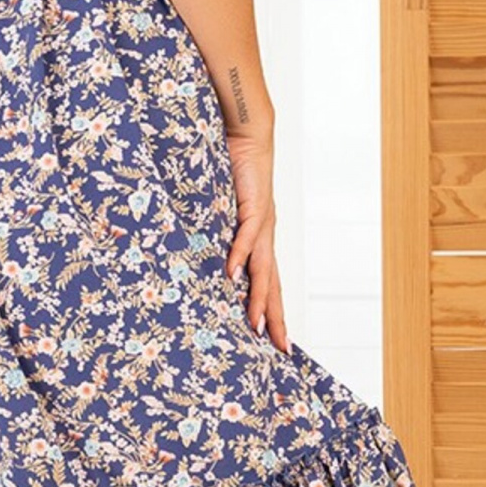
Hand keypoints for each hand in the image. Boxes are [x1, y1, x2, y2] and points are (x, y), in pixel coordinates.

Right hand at [224, 127, 288, 350]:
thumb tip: (206, 260)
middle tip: (279, 349)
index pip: (269, 286)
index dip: (274, 313)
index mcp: (261, 242)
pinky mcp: (254, 207)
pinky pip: (247, 236)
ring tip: (255, 324)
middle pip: (273, 286)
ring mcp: (263, 224)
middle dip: (276, 318)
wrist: (250, 137)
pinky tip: (232, 274)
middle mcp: (267, 239)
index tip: (276, 342)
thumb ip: (220, 236)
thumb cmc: (237, 173)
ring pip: (263, 269)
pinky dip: (240, 255)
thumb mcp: (225, 213)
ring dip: (259, 298)